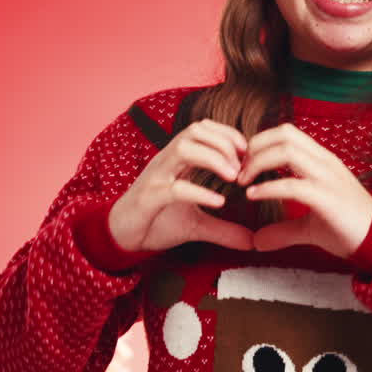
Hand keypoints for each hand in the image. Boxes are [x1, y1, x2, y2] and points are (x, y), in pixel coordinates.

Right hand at [108, 119, 253, 252]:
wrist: (120, 237)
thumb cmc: (156, 222)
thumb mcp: (196, 224)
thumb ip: (223, 229)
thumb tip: (251, 241)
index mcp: (176, 160)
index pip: (202, 129)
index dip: (227, 134)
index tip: (246, 152)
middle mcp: (166, 162)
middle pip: (194, 131)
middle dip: (223, 142)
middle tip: (242, 166)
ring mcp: (156, 178)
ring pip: (183, 149)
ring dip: (213, 158)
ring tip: (233, 177)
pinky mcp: (148, 198)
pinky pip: (174, 188)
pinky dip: (199, 192)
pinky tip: (218, 202)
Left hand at [237, 123, 371, 258]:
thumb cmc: (348, 228)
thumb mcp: (310, 225)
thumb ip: (283, 229)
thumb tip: (257, 241)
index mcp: (322, 160)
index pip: (287, 133)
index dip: (260, 142)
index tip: (244, 164)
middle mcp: (325, 162)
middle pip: (284, 134)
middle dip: (255, 147)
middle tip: (239, 170)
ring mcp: (328, 178)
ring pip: (287, 151)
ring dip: (258, 162)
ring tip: (243, 181)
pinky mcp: (327, 198)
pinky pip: (292, 184)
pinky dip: (267, 188)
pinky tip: (253, 196)